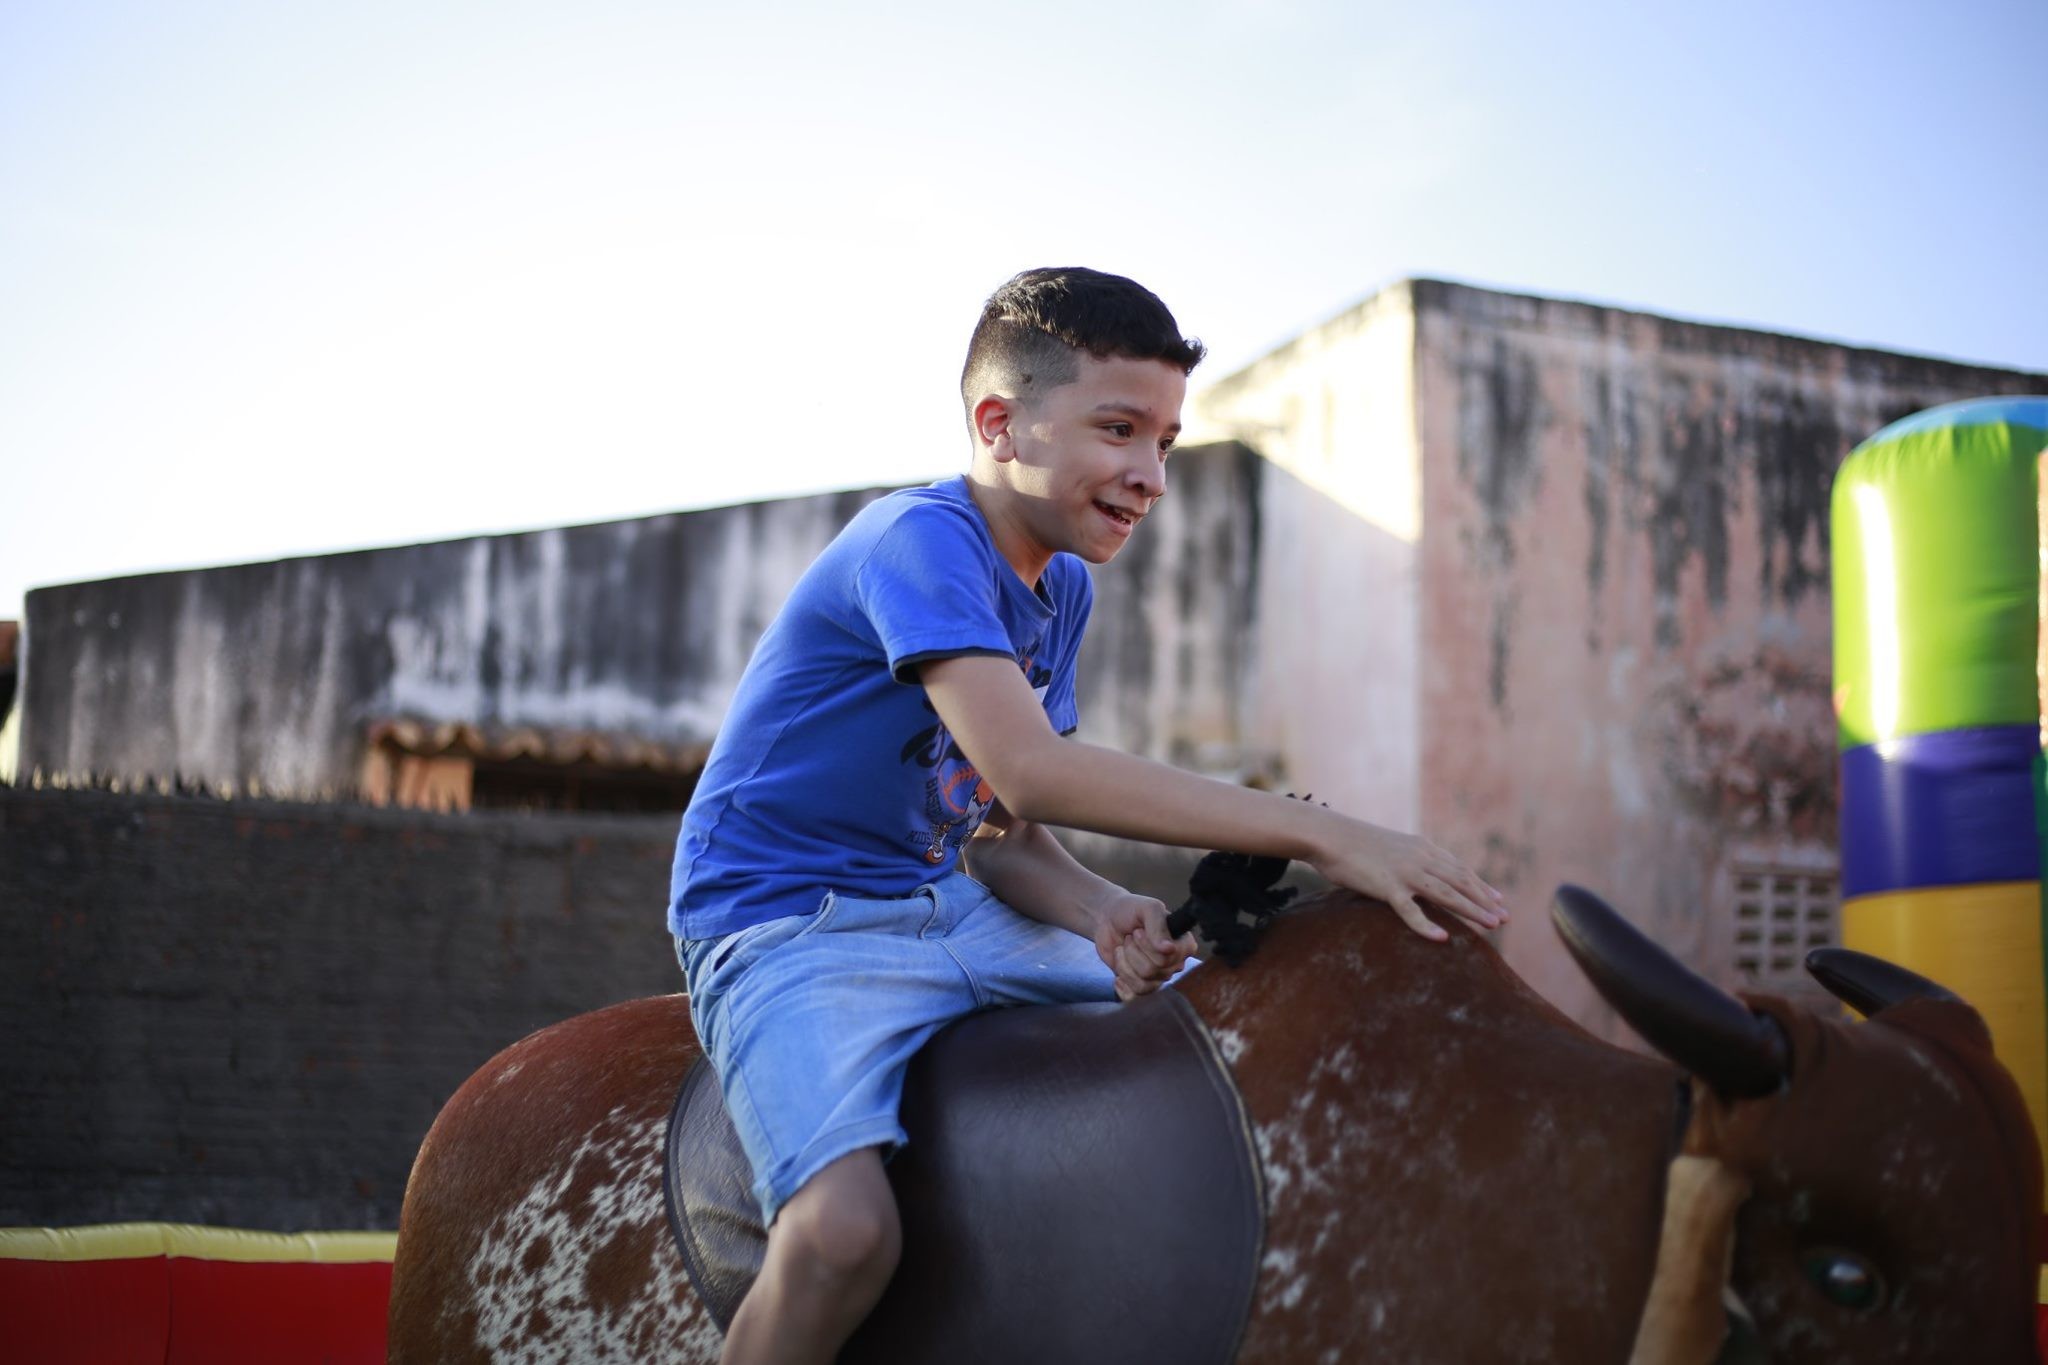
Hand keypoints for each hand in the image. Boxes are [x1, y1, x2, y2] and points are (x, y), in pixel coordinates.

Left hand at [1090, 892, 1197, 1001]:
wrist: (1107, 919)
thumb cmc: (1131, 911)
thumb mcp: (1147, 908)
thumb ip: (1158, 925)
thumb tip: (1169, 949)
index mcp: (1183, 944)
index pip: (1170, 957)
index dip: (1148, 944)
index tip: (1139, 930)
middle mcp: (1174, 964)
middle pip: (1154, 970)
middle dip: (1133, 951)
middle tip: (1130, 938)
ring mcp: (1158, 977)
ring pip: (1143, 985)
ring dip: (1124, 964)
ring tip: (1122, 950)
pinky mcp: (1141, 986)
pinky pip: (1135, 998)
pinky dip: (1122, 985)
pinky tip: (1117, 974)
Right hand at [1311, 816, 1506, 941]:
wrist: (1328, 834)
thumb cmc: (1353, 843)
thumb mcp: (1389, 847)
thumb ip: (1407, 858)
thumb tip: (1418, 874)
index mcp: (1421, 848)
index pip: (1459, 868)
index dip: (1480, 885)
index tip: (1498, 899)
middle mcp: (1420, 858)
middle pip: (1461, 881)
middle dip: (1485, 900)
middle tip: (1505, 918)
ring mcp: (1405, 872)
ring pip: (1447, 894)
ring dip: (1472, 910)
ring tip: (1492, 926)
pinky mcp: (1386, 886)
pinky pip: (1410, 910)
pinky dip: (1427, 924)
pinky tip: (1443, 938)